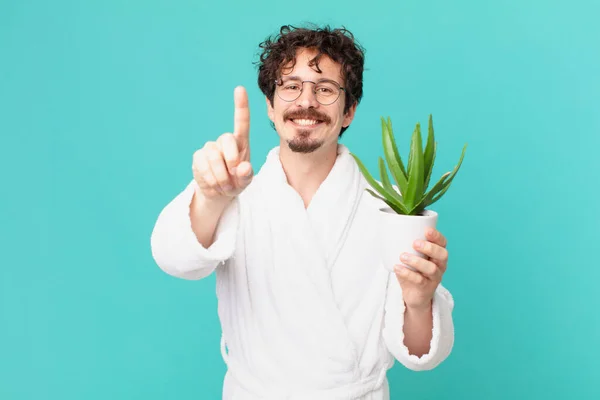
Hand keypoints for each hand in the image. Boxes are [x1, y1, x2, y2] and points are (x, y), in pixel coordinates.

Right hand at [192, 86, 252, 201]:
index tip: (240, 88)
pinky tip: (214, 185)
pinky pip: (203, 165)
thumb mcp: (246, 181)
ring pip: (213, 156)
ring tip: (225, 186)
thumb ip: (247, 175)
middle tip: (234, 176)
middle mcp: (225, 141)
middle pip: (226, 139)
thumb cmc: (236, 182)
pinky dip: (211, 179)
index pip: (241, 121)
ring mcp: (210, 148)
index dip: (241, 105)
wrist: (219, 193)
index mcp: (241, 142)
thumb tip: (243, 167)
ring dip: (221, 176)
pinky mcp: (198, 157)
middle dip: (231, 160)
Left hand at [394, 227, 448, 310]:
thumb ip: (406, 245)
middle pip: (442, 255)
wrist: (414, 295)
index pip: (442, 243)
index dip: (437, 236)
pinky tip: (398, 268)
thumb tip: (390, 231)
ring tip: (403, 256)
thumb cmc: (413, 271)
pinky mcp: (427, 288)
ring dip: (417, 261)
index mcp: (437, 254)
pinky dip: (408, 273)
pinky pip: (420, 280)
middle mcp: (440, 265)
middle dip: (429, 248)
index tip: (427, 230)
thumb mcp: (411, 256)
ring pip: (432, 268)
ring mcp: (435, 278)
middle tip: (415, 243)